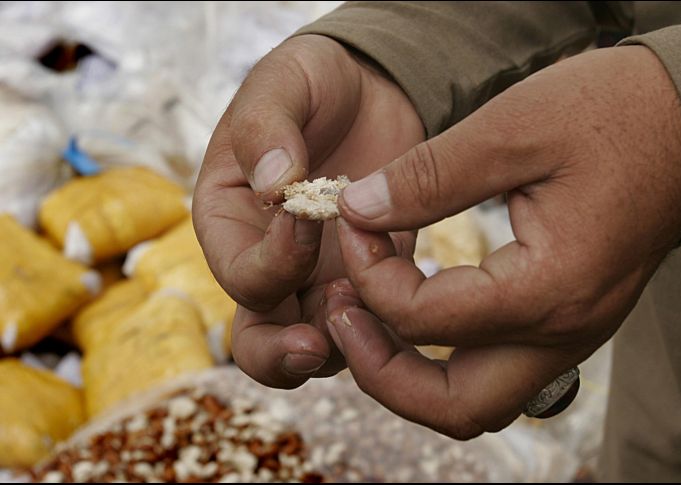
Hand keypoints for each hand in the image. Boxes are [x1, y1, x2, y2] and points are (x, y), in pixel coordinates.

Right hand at [192, 35, 423, 387]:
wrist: (370, 91)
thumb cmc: (312, 84)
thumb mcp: (281, 86)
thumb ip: (267, 129)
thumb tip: (273, 187)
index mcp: (229, 223)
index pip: (239, 275)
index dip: (272, 262)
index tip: (308, 217)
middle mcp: (267, 262)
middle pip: (260, 340)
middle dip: (284, 354)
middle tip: (315, 344)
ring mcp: (318, 277)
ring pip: (318, 346)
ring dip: (343, 339)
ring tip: (372, 300)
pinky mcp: (368, 277)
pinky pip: (371, 324)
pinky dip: (386, 323)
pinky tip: (407, 292)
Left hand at [327, 46, 680, 437]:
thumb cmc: (614, 115)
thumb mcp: (513, 129)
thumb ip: (430, 178)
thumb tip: (360, 210)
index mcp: (550, 290)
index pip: (425, 320)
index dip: (370, 273)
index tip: (353, 218)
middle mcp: (563, 333)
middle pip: (453, 407)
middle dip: (379, 371)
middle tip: (341, 313)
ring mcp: (569, 336)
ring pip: (473, 401)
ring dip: (409, 374)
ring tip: (366, 317)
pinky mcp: (565, 321)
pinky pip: (493, 369)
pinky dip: (441, 354)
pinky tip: (413, 303)